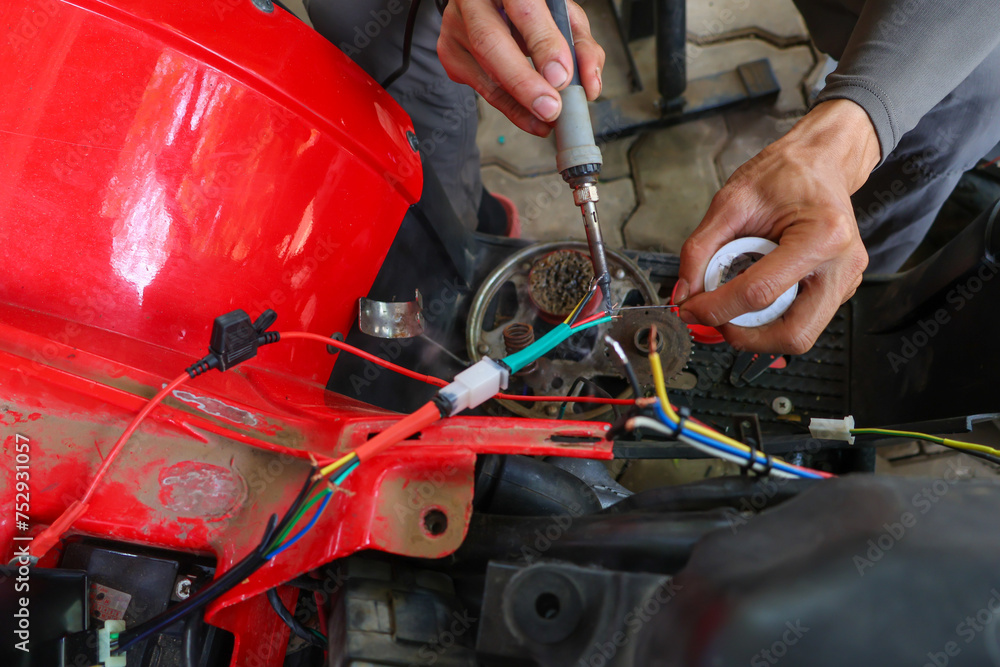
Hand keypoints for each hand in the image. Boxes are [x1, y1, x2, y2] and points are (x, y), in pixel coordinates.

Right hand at [438, 0, 604, 135]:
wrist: (490, 2)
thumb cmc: (529, 7)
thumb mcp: (561, 13)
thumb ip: (579, 43)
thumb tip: (588, 86)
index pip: (524, 9)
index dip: (543, 44)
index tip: (561, 76)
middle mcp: (473, 2)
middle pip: (490, 43)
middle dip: (523, 83)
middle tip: (549, 108)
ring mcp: (456, 27)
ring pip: (484, 73)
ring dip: (518, 104)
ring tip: (545, 121)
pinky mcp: (451, 54)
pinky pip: (480, 87)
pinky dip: (508, 105)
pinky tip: (528, 114)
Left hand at [675, 100, 880, 353]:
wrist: (822, 162)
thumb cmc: (785, 174)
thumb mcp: (731, 201)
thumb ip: (700, 248)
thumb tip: (684, 293)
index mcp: (822, 236)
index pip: (760, 293)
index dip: (717, 308)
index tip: (690, 308)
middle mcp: (843, 265)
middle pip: (793, 334)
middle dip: (746, 337)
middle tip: (716, 321)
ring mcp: (846, 281)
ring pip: (800, 335)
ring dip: (759, 332)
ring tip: (734, 305)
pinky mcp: (841, 289)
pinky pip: (803, 321)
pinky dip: (772, 319)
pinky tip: (756, 296)